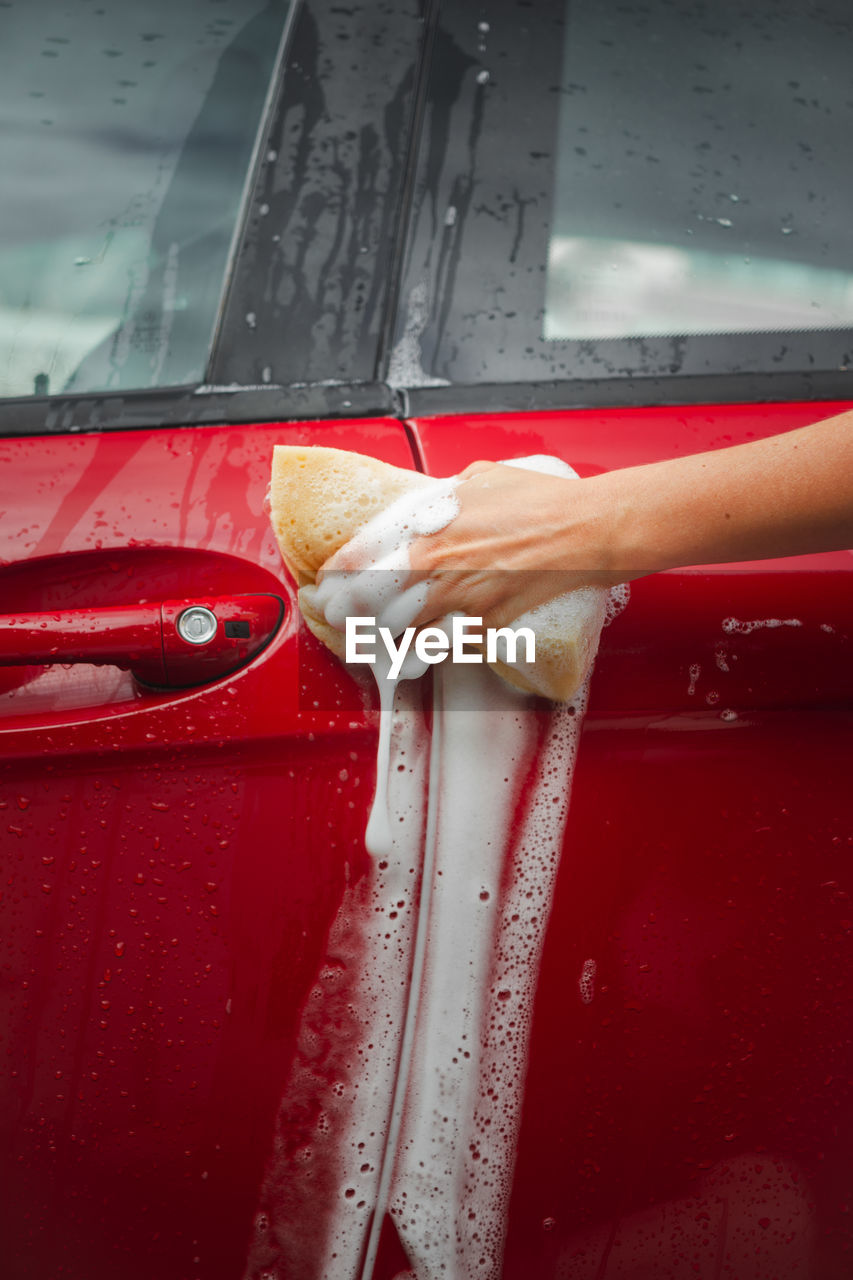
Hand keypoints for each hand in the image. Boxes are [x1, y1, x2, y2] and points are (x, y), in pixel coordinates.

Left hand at [320, 460, 630, 632]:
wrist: (585, 531)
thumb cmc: (540, 500)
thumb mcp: (480, 479)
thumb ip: (447, 495)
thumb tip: (434, 503)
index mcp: (427, 526)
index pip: (361, 555)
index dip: (338, 575)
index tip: (328, 584)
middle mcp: (435, 566)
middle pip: (370, 602)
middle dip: (350, 614)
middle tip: (341, 620)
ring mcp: (459, 599)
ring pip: (401, 632)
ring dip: (381, 641)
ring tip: (372, 645)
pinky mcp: (485, 624)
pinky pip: (442, 648)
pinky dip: (423, 657)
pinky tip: (411, 662)